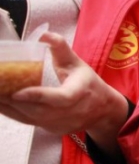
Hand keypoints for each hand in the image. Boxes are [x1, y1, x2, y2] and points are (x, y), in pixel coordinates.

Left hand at [0, 33, 128, 152]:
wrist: (103, 111)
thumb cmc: (89, 84)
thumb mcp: (78, 64)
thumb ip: (61, 48)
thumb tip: (44, 34)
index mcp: (80, 93)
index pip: (60, 98)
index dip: (39, 96)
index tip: (17, 93)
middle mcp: (71, 112)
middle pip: (38, 110)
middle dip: (12, 101)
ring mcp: (61, 123)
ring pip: (30, 118)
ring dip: (8, 108)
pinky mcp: (52, 129)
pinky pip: (28, 122)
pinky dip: (12, 113)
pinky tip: (1, 104)